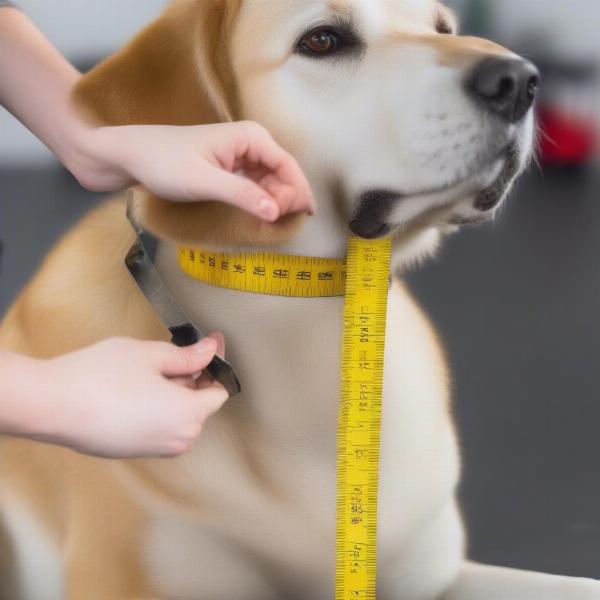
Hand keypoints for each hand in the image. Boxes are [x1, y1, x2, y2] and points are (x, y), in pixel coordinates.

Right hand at [30, 335, 229, 458]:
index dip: (215, 366)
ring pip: (178, 415)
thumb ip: (188, 355)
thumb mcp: (151, 355)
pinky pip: (159, 426)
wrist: (51, 406)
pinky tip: (132, 390)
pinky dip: (156, 408)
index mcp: (188, 415)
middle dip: (191, 378)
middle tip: (167, 355)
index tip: (208, 346)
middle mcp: (178, 439)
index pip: (219, 392)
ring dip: (172, 393)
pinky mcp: (135, 451)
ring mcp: (156, 449)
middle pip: (199, 404)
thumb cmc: (100, 377)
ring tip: (144, 373)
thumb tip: (212, 350)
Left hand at [77, 121, 315, 221]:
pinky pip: (257, 184)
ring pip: (272, 181)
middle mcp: (251, 142)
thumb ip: (242, 195)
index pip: (288, 166)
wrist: (131, 155)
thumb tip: (275, 212)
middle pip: (283, 174)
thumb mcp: (204, 181)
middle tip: (277, 223)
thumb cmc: (164, 162)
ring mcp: (241, 155)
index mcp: (251, 137)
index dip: (300, 192)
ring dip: (275, 201)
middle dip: (286, 198)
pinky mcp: (231, 167)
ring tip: (269, 221)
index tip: (305, 217)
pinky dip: (261, 199)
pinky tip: (259, 214)